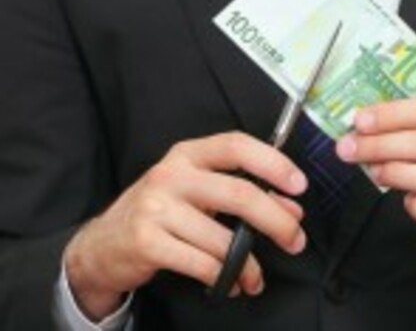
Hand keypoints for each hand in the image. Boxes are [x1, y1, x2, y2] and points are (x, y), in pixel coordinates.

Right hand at [64, 132, 307, 319]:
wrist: (103, 243)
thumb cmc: (160, 213)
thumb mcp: (200, 195)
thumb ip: (245, 197)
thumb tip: (291, 210)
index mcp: (188, 155)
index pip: (237, 145)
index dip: (273, 163)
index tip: (299, 185)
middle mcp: (171, 175)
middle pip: (239, 193)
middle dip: (276, 221)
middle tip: (296, 241)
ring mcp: (156, 207)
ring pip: (223, 238)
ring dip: (249, 264)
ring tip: (255, 277)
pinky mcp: (147, 241)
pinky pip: (202, 263)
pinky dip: (224, 278)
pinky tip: (230, 283)